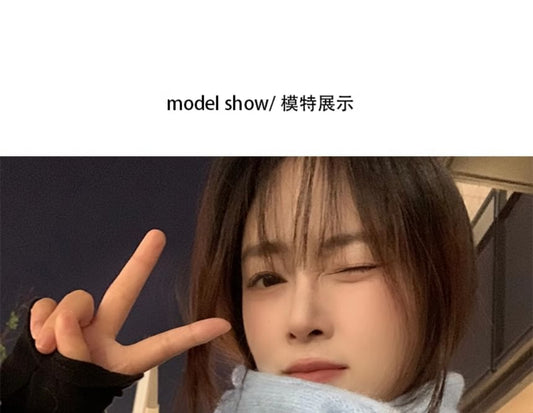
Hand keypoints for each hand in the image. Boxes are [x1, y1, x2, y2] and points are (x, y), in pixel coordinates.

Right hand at [29, 229, 230, 374]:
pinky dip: (41, 318)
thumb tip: (69, 318)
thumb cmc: (62, 394)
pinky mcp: (52, 314)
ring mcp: (78, 322)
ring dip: (58, 323)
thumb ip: (76, 350)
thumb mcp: (77, 382)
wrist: (31, 395)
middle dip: (140, 263)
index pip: (161, 345)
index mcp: (121, 359)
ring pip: (76, 302)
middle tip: (158, 235)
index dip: (191, 335)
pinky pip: (48, 304)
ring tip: (47, 348)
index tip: (223, 324)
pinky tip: (38, 337)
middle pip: (124, 292)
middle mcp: (103, 333)